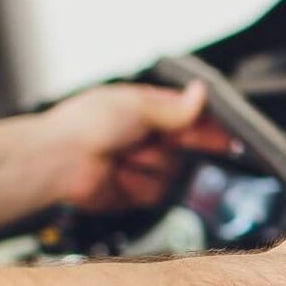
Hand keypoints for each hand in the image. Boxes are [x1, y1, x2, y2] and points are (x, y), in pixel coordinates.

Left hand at [36, 82, 232, 211]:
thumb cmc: (83, 125)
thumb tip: (200, 93)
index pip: (189, 115)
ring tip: (123, 157)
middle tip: (172, 140)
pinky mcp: (133, 191)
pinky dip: (138, 185)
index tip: (226, 132)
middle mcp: (144, 136)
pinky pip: (156, 192)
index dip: (209, 124)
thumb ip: (174, 107)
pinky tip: (118, 175)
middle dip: (179, 144)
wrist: (58, 161)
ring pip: (173, 170)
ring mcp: (140, 164)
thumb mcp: (135, 106)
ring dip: (150, 165)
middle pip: (187, 144)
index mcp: (144, 109)